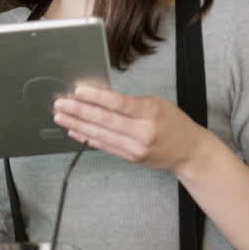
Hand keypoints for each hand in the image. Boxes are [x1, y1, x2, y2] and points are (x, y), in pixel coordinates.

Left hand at [53, 85, 209, 172]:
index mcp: (150, 113)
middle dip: (78, 112)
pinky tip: (74, 131)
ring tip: (61, 117)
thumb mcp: (156, 103)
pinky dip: (87, 138)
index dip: (95, 98)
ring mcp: (135, 147)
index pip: (118, 104)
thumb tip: (98, 97)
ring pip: (100, 135)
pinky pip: (104, 146)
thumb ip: (129, 103)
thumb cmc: (173, 122)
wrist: (188, 150)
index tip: (77, 91)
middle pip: (105, 120)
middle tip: (60, 104)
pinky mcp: (130, 157)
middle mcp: (142, 132)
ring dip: (77, 125)